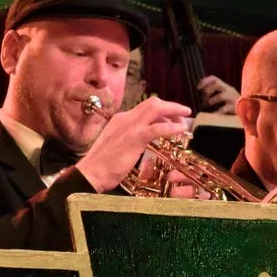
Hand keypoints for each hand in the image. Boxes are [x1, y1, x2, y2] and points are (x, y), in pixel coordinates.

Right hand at [75, 96, 193, 191]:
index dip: (162, 111)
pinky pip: (157, 128)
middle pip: (152, 103)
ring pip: (156, 109)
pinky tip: (181, 129)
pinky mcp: (134, 138)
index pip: (145, 108)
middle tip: (184, 114)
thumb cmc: (102, 165)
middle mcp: (125, 118)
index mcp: (120, 119)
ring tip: (186, 120)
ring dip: (174, 112)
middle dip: (171, 106)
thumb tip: (141, 141)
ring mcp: (130, 127)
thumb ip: (128, 139)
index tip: (171, 117)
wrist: (90, 173)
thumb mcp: (116, 145)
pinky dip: (171, 127)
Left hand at [194, 74, 239, 114]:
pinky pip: (224, 109)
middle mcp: (230, 90)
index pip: (214, 79)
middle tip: (203, 100)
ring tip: (207, 107)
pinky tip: (212, 115)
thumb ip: (215, 94)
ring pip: (221, 96)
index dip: (205, 81)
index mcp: (226, 87)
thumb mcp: (225, 97)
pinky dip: (216, 112)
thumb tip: (200, 96)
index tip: (197, 88)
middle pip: (217, 84)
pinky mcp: (235, 108)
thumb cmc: (232, 107)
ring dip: (211, 101)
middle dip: (207, 91)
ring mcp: (233, 99)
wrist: (248, 113)